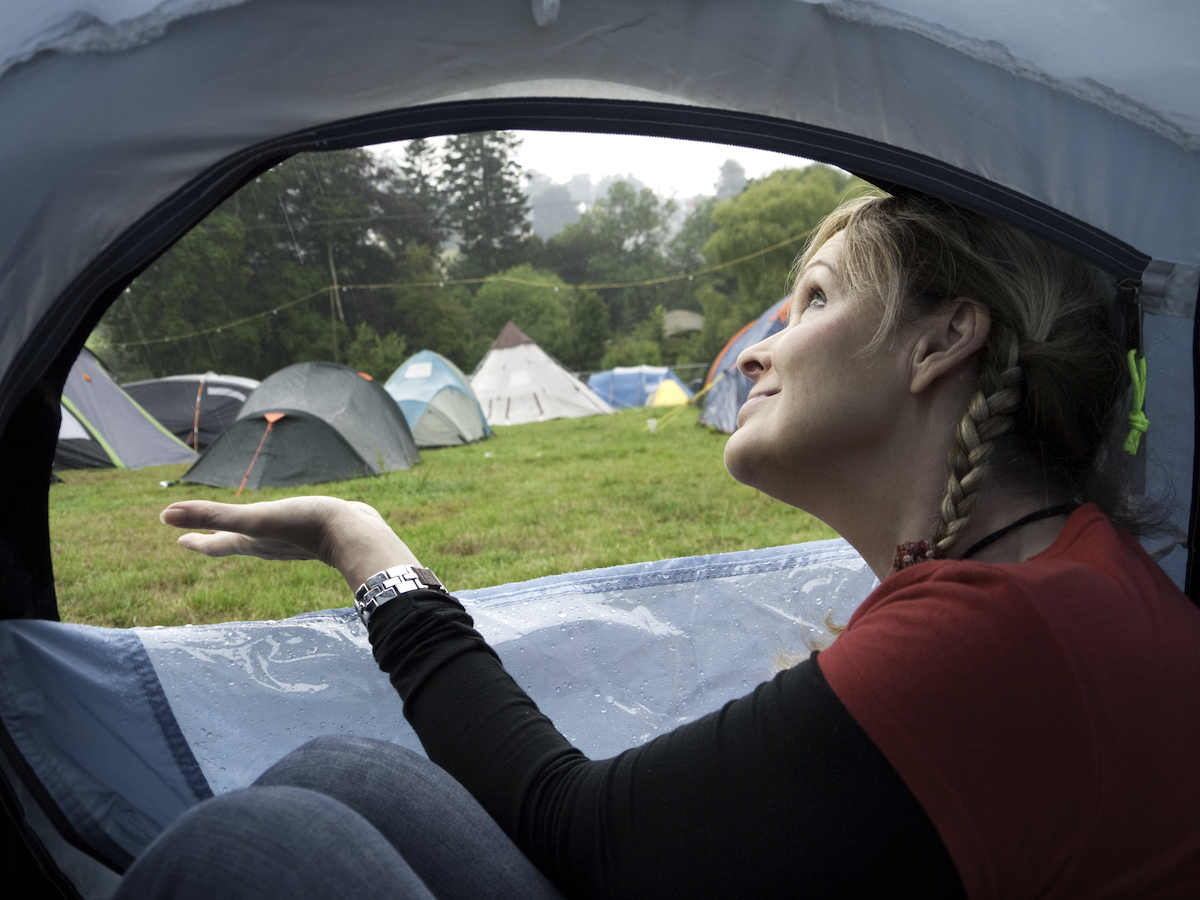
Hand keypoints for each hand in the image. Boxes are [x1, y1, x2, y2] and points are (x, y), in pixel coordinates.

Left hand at [160, 497, 421, 590]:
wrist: (355, 535)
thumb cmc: (304, 526)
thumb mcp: (254, 519)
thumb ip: (213, 516)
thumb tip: (165, 516)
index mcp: (252, 543)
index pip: (216, 544)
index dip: (196, 540)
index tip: (179, 539)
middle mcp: (269, 544)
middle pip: (236, 543)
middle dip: (216, 539)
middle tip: (199, 537)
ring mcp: (292, 540)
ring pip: (262, 538)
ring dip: (247, 534)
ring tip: (244, 531)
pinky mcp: (314, 530)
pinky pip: (288, 528)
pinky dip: (278, 524)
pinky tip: (289, 519)